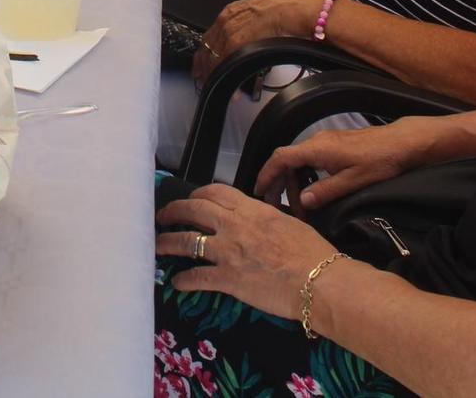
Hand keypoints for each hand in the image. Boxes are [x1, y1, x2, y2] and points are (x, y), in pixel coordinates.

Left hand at [154, 185, 340, 317]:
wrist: (318, 281)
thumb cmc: (311, 252)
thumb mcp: (288, 222)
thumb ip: (267, 217)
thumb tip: (261, 215)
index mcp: (251, 209)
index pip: (215, 192)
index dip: (197, 194)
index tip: (190, 200)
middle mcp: (234, 225)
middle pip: (193, 210)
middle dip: (173, 211)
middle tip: (163, 216)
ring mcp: (228, 251)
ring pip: (187, 241)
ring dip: (167, 243)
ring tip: (157, 247)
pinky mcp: (228, 279)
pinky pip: (197, 277)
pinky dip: (184, 280)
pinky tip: (177, 283)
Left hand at [193, 0, 325, 80]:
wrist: (300, 6)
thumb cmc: (292, 6)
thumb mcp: (266, 11)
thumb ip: (256, 21)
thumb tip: (260, 32)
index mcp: (233, 10)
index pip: (211, 35)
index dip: (206, 53)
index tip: (203, 65)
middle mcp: (227, 19)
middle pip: (207, 48)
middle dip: (206, 67)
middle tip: (207, 81)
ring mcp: (230, 30)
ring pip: (214, 57)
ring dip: (217, 76)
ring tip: (222, 90)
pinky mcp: (237, 42)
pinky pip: (226, 63)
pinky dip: (229, 78)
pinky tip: (235, 92)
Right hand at [254, 118, 442, 210]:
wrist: (402, 143)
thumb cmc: (379, 162)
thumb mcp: (353, 182)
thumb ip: (325, 192)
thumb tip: (303, 202)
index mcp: (316, 149)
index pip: (280, 159)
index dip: (266, 174)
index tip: (258, 192)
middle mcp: (316, 141)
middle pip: (286, 160)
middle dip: (280, 184)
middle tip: (280, 207)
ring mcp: (325, 141)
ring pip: (298, 160)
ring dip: (294, 182)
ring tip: (300, 206)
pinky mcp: (334, 144)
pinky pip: (309, 159)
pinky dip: (304, 175)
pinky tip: (312, 191)